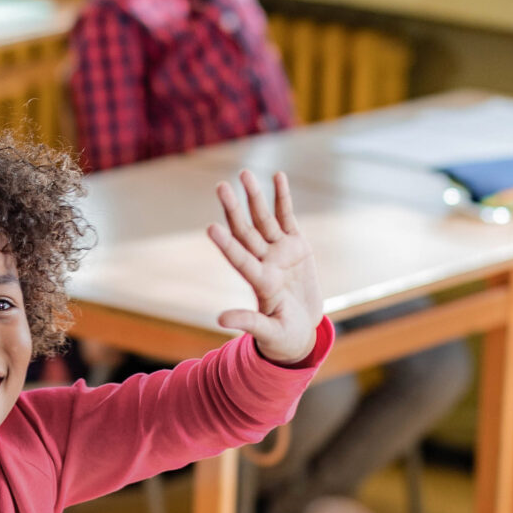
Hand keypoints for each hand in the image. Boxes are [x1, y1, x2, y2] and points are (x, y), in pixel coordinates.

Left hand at [209, 171, 321, 365]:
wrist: (300, 331)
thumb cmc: (282, 338)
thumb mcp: (269, 333)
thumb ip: (248, 322)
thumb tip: (220, 321)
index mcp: (259, 283)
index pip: (239, 259)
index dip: (227, 245)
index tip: (211, 228)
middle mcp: (264, 262)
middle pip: (246, 232)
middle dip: (234, 209)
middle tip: (221, 186)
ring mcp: (279, 252)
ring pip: (264, 219)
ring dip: (255, 197)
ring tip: (245, 173)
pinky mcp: (296, 247)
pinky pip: (287, 217)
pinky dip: (283, 197)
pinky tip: (278, 177)